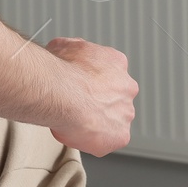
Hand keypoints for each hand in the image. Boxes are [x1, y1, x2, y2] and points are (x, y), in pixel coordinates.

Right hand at [44, 36, 136, 156]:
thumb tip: (64, 51)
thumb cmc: (62, 71)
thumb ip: (72, 50)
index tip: (81, 87)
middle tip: (78, 105)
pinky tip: (79, 134)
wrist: (61, 93)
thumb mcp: (63, 45)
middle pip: (115, 98)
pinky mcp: (120, 136)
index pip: (110, 74)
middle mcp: (126, 87)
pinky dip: (95, 140)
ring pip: (113, 120)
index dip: (93, 82)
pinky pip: (108, 141)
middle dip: (99, 102)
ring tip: (76, 121)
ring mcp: (125, 113)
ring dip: (98, 122)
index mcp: (116, 63)